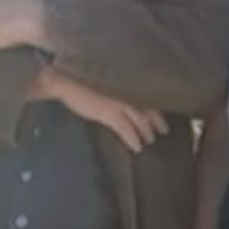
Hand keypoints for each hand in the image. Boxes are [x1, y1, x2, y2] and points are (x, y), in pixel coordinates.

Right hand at [32, 69, 168, 152]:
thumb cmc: (82, 80)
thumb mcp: (105, 83)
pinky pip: (126, 128)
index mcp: (126, 83)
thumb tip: (125, 102)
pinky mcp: (108, 112)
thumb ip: (117, 90)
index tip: (162, 116)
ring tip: (150, 141)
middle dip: (157, 121)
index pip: (148, 95)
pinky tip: (137, 147)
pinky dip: (133, 138)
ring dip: (147, 132)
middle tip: (164, 131)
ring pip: (141, 119)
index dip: (157, 107)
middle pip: (149, 108)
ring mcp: (119, 102)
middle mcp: (127, 91)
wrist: (65, 82)